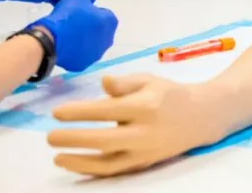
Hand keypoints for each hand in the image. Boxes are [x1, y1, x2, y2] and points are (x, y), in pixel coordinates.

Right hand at [33, 0, 117, 71]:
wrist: (50, 39)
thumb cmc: (67, 16)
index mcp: (111, 22)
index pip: (104, 14)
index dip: (92, 12)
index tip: (80, 13)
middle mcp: (108, 40)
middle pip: (100, 31)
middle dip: (89, 28)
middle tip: (73, 24)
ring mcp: (96, 54)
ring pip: (91, 45)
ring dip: (83, 41)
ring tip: (67, 35)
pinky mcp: (83, 64)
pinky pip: (80, 56)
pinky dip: (74, 52)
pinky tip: (63, 46)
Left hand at [50, 75, 228, 176]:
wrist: (202, 116)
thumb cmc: (169, 94)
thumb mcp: (150, 81)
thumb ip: (125, 83)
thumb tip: (102, 81)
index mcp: (146, 105)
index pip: (107, 110)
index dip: (80, 112)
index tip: (57, 112)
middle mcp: (145, 131)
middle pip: (103, 140)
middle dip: (74, 139)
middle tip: (50, 136)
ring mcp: (145, 150)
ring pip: (108, 163)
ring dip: (79, 162)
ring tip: (57, 157)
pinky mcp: (145, 163)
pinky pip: (115, 170)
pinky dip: (93, 170)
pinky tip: (76, 163)